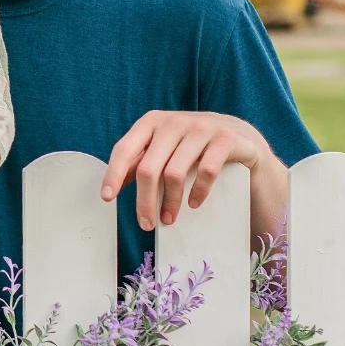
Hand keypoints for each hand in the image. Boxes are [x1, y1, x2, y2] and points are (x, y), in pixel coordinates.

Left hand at [101, 111, 267, 229]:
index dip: (113, 174)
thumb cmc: (190, 145)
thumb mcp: (162, 147)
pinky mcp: (224, 140)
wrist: (237, 135)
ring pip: (174, 173)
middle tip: (146, 224)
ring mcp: (200, 128)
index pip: (124, 149)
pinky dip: (198, 191)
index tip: (107, 197)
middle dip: (145, 200)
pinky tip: (194, 203)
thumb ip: (139, 161)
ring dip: (170, 202)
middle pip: (148, 168)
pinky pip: (206, 171)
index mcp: (151, 122)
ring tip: (168, 218)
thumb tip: (112, 185)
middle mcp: (174, 122)